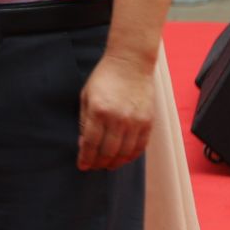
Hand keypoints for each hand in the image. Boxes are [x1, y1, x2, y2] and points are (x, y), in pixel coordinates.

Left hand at [78, 51, 155, 171]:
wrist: (130, 63)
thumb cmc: (104, 78)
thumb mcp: (86, 95)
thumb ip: (84, 120)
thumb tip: (83, 143)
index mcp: (98, 111)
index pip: (90, 143)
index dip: (85, 158)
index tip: (82, 166)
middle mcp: (117, 119)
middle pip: (107, 152)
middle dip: (99, 163)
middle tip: (94, 167)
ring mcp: (135, 121)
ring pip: (125, 153)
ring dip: (115, 163)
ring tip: (108, 165)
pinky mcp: (148, 122)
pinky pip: (140, 146)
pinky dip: (131, 156)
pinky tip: (123, 158)